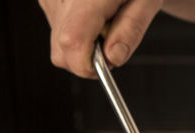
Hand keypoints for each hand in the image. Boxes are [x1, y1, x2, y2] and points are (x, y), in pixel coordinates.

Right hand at [39, 0, 163, 77]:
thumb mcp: (147, 2)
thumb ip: (131, 29)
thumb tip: (113, 58)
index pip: (72, 40)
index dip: (90, 64)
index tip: (109, 65)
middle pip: (62, 50)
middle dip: (90, 57)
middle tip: (114, 38)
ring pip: (58, 47)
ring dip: (84, 46)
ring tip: (105, 22)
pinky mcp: (47, 1)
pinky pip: (58, 35)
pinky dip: (77, 34)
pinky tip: (93, 18)